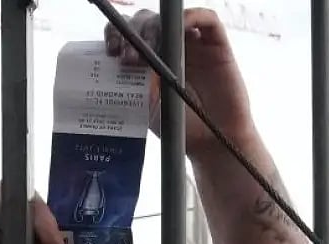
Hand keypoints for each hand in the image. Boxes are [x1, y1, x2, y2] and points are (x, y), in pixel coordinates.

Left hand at [104, 9, 255, 152]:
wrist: (212, 143)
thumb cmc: (180, 127)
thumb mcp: (149, 107)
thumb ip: (137, 83)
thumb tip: (125, 60)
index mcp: (148, 60)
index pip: (128, 34)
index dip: (117, 34)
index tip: (112, 51)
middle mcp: (169, 48)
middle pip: (146, 21)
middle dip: (133, 33)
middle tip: (130, 58)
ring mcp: (192, 45)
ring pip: (171, 17)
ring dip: (156, 26)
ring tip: (149, 48)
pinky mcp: (216, 45)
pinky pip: (207, 19)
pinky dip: (191, 16)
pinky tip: (179, 27)